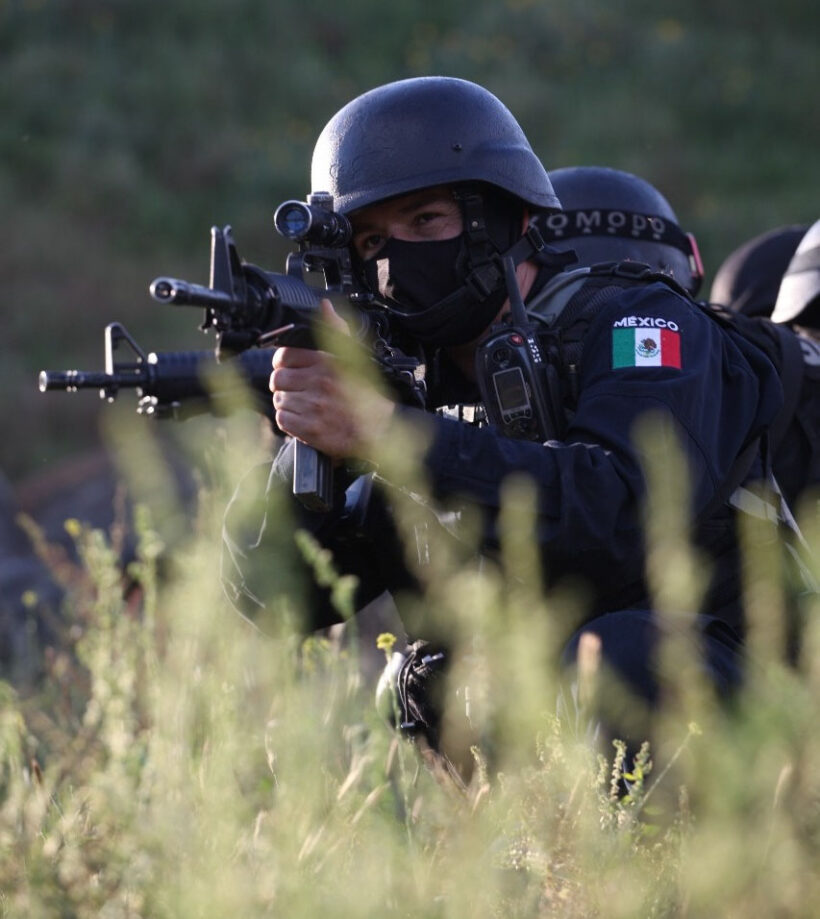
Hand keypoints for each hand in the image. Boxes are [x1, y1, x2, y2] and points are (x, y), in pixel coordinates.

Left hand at [269, 300, 394, 459]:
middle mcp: (319, 382)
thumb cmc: (366, 393)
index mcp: (327, 362)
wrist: (379, 428)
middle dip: (285, 384)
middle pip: (278, 379)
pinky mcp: (310, 429)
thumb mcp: (354, 356)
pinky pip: (283, 419)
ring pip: (279, 400)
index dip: (284, 363)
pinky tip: (304, 418)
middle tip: (299, 389)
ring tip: (305, 405)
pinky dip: (290, 420)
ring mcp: (314, 407)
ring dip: (289, 403)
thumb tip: (325, 305)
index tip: (291, 368)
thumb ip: (336, 329)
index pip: (284, 356)